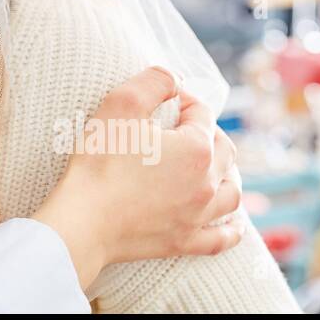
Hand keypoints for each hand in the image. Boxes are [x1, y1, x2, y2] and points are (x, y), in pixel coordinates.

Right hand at [34, 67, 243, 290]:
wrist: (83, 220)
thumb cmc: (100, 161)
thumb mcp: (121, 105)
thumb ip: (154, 81)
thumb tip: (175, 77)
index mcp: (197, 148)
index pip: (202, 113)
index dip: (184, 100)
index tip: (164, 99)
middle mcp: (207, 183)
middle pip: (224, 151)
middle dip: (210, 133)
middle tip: (185, 126)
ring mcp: (197, 216)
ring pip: (231, 194)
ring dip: (228, 175)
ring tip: (217, 167)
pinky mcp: (183, 241)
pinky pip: (220, 238)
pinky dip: (231, 230)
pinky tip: (235, 225)